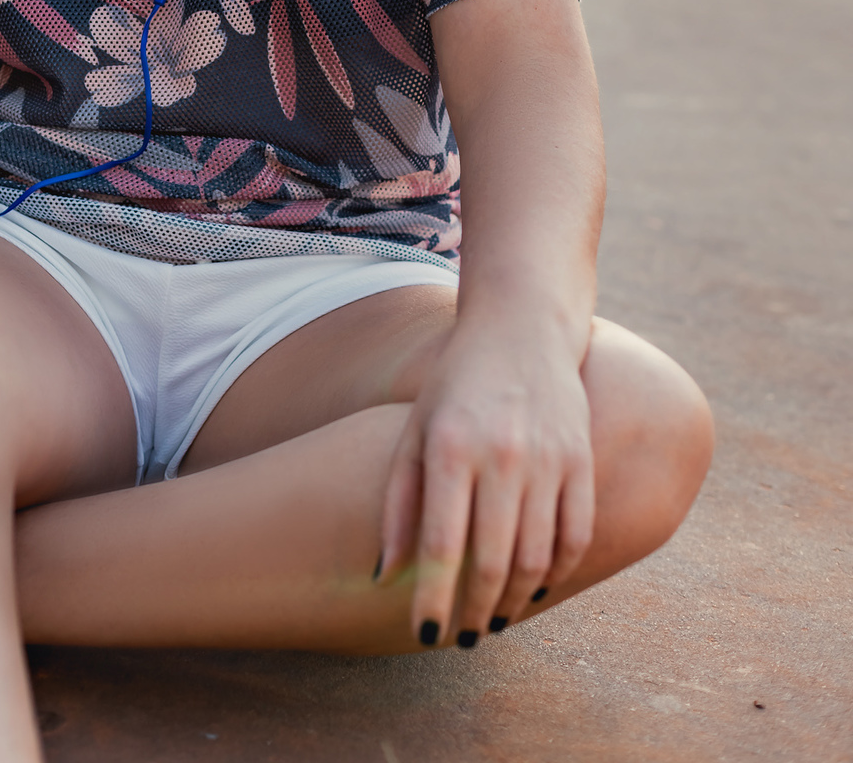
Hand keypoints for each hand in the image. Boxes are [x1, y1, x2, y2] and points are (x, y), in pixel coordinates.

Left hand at [378, 312, 594, 645]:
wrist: (522, 328)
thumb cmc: (456, 385)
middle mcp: (503, 454)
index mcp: (452, 447)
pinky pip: (575, 534)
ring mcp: (549, 457)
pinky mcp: (581, 458)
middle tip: (462, 637)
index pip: (442, 545)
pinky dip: (557, 571)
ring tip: (493, 619)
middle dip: (475, 610)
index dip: (434, 599)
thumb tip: (385, 575)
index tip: (426, 637)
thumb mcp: (414, 431)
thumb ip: (398, 503)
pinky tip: (535, 587)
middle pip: (492, 561)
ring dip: (515, 600)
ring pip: (537, 557)